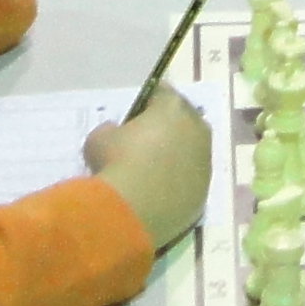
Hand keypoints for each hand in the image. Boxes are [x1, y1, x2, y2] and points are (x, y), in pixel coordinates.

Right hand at [81, 92, 213, 250]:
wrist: (132, 212)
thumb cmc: (116, 164)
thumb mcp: (99, 138)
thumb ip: (111, 130)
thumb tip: (116, 135)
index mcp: (173, 108)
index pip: (161, 94)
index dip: (146, 103)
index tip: (133, 116)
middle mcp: (197, 130)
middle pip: (183, 121)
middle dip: (166, 128)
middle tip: (143, 143)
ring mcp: (204, 163)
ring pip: (191, 152)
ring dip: (175, 157)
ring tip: (150, 172)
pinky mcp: (204, 192)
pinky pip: (190, 180)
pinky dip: (178, 183)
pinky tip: (157, 194)